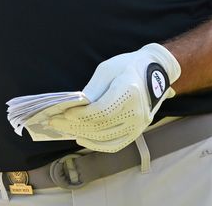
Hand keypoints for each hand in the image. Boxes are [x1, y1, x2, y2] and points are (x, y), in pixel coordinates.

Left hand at [44, 43, 180, 152]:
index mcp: (129, 92)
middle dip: (74, 125)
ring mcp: (139, 124)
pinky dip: (97, 144)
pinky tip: (82, 138)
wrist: (156, 72)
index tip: (64, 114)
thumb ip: (92, 90)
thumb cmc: (127, 66)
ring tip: (64, 129)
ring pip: (105, 138)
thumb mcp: (106, 70)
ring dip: (82, 135)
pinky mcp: (138, 130)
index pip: (101, 111)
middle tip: (54, 122)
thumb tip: (75, 107)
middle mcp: (137, 112)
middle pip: (100, 126)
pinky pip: (116, 144)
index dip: (80, 115)